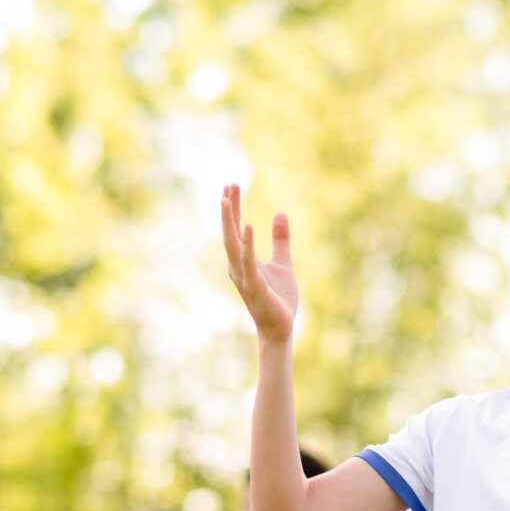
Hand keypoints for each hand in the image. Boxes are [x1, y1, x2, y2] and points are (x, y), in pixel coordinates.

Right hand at [220, 184, 297, 344]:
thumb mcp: (283, 263)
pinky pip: (248, 261)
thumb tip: (280, 214)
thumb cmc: (279, 298)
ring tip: (226, 198)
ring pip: (232, 243)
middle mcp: (237, 266)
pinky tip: (248, 225)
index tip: (231, 185)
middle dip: (228, 208)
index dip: (233, 207)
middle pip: (230, 231)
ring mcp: (243, 275)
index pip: (235, 229)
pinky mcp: (254, 285)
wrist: (280, 327)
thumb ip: (280, 240)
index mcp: (243, 260)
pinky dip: (247, 243)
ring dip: (229, 221)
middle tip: (228, 184)